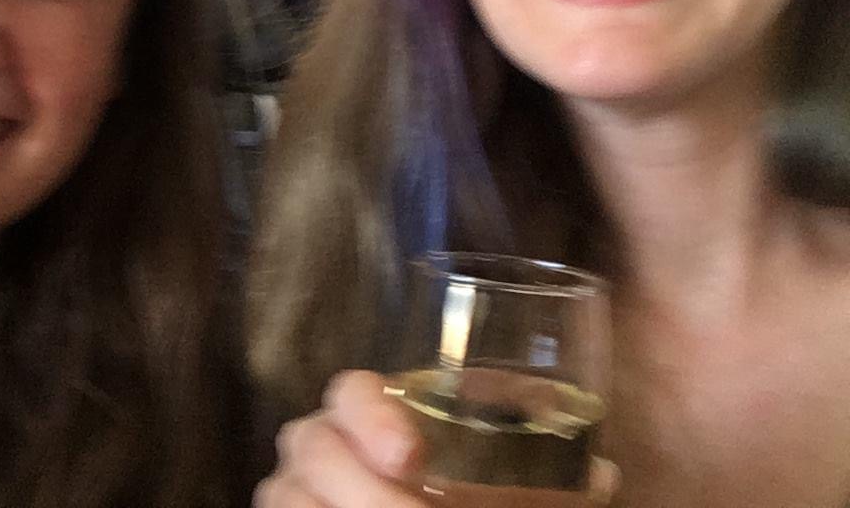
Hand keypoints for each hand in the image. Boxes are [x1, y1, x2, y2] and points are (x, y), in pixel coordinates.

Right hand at [254, 370, 617, 507]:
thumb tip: (603, 477)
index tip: (411, 457)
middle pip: (309, 442)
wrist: (417, 504)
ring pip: (283, 493)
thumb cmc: (466, 499)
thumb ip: (546, 480)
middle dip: (358, 487)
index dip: (371, 416)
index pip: (350, 390)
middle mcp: (321, 446)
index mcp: (373, 416)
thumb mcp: (505, 491)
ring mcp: (294, 489)